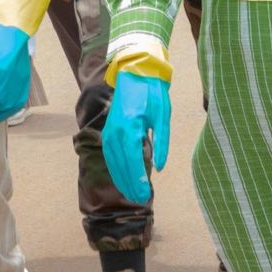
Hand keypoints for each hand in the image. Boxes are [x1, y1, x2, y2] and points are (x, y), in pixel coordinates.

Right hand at [101, 73, 170, 203]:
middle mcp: (115, 132)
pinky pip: (109, 155)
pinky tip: (121, 177)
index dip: (138, 180)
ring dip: (121, 179)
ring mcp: (109, 132)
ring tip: (131, 193)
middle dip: (130, 184)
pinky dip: (115, 168)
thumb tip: (159, 167)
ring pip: (113, 162)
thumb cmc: (152, 92)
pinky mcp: (108, 131)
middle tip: (140, 199)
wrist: (136, 72)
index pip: (133, 162)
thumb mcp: (163, 116)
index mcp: (130, 128)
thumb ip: (161, 143)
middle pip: (121, 166)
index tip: (145, 194)